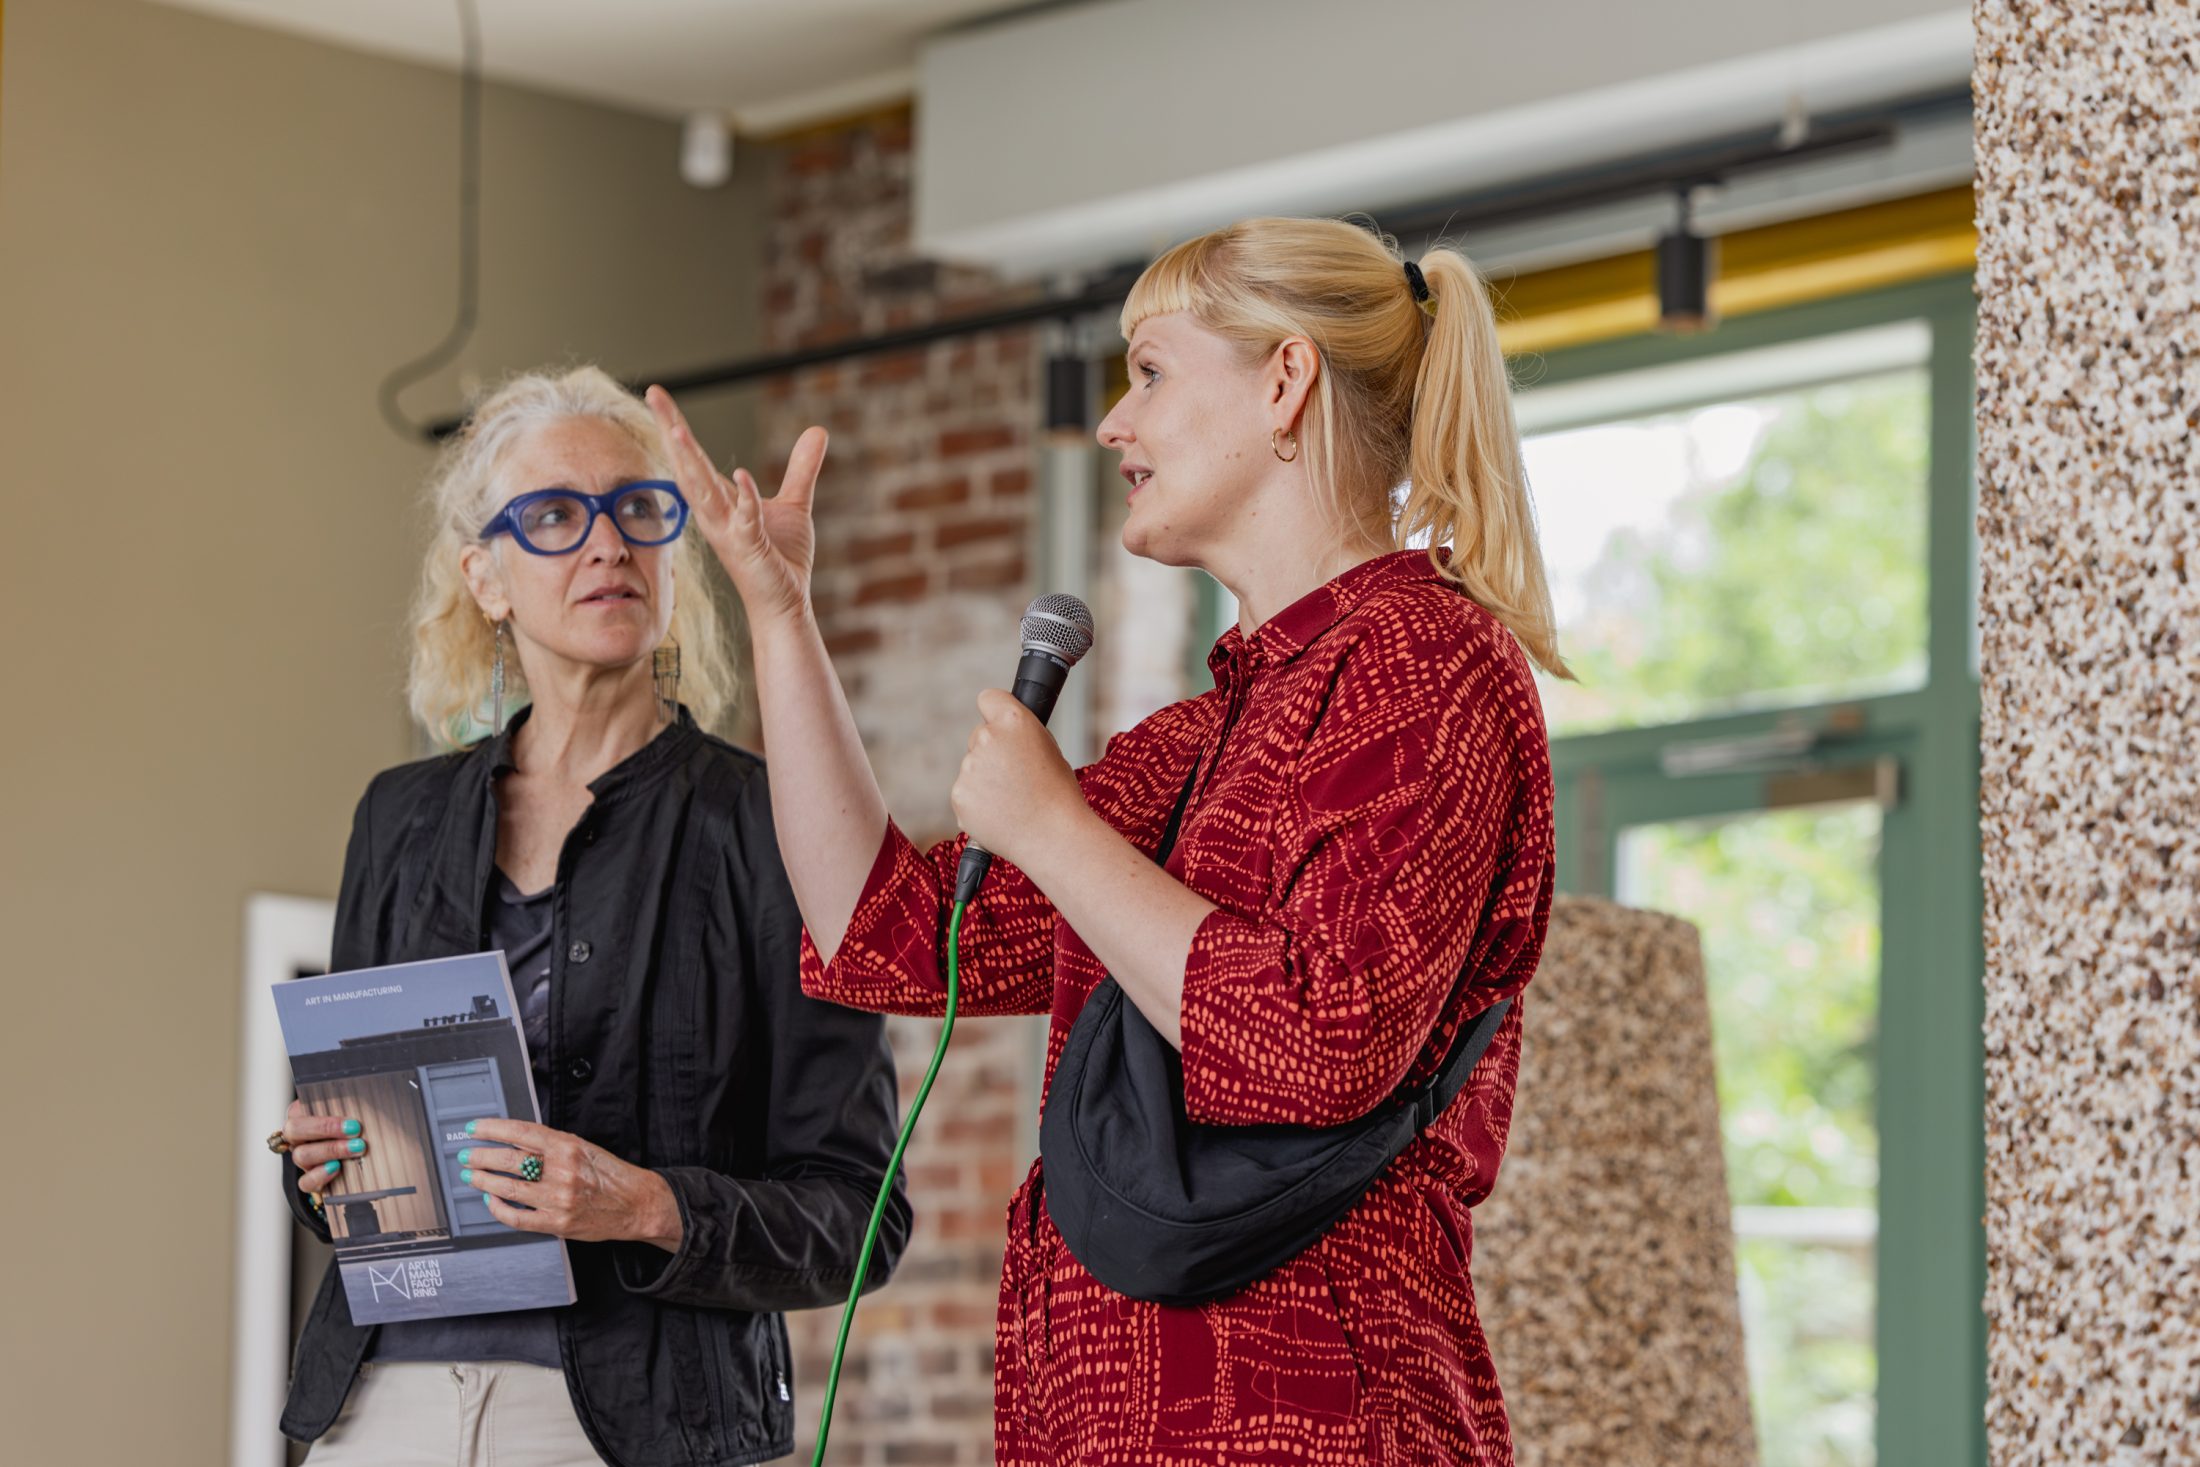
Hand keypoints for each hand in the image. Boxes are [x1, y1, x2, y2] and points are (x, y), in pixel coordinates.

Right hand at [284, 1099, 368, 1204]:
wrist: (367, 1157)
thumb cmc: (359, 1126)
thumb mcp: (356, 1111)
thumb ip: (354, 1105)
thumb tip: (370, 1098)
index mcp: (303, 1115)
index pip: (298, 1108)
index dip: (319, 1110)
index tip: (347, 1115)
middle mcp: (299, 1137)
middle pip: (295, 1129)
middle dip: (325, 1128)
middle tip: (355, 1128)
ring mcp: (303, 1159)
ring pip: (301, 1155)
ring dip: (330, 1150)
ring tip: (357, 1147)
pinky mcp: (310, 1180)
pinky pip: (305, 1181)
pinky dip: (320, 1175)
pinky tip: (337, 1168)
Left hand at [457, 1117, 683, 1251]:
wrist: (636, 1204)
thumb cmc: (610, 1175)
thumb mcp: (584, 1148)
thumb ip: (551, 1145)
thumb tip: (514, 1142)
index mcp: (568, 1146)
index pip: (520, 1133)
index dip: (491, 1129)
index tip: (473, 1128)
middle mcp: (561, 1171)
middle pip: (508, 1160)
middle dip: (480, 1157)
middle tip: (465, 1155)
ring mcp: (557, 1198)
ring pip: (507, 1188)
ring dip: (483, 1180)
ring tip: (470, 1176)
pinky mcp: (556, 1223)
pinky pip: (517, 1217)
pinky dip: (498, 1208)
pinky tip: (490, 1200)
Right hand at [646, 384, 823, 634]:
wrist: (786, 602)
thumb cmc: (781, 557)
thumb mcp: (793, 504)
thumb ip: (801, 467)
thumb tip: (818, 430)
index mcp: (719, 501)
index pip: (692, 457)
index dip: (674, 425)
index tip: (657, 392)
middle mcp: (716, 514)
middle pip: (688, 466)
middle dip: (671, 430)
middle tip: (654, 395)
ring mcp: (730, 532)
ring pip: (705, 492)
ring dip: (692, 462)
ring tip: (678, 431)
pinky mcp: (751, 549)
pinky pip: (745, 520)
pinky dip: (744, 498)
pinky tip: (742, 475)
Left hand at [949, 688, 1087, 867]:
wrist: (1053, 836)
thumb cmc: (1058, 794)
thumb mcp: (1048, 748)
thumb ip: (1020, 734)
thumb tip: (1003, 732)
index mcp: (1013, 720)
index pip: (988, 698)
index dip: (994, 712)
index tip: (998, 723)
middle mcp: (986, 738)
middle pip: (979, 736)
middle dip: (992, 752)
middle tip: (1016, 777)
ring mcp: (970, 767)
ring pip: (972, 767)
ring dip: (986, 780)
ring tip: (1013, 800)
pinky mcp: (959, 794)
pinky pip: (966, 792)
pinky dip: (978, 802)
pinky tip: (1002, 814)